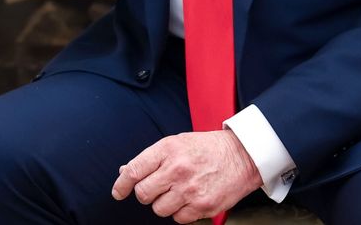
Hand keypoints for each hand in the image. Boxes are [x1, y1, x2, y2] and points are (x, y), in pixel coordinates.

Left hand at [111, 130, 260, 222]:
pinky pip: (179, 219)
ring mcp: (190, 189)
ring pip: (159, 209)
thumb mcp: (176, 143)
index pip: (134, 171)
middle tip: (157, 189)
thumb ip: (151, 158)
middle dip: (146, 194)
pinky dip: (181, 213)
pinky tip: (190, 199)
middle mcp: (177, 169)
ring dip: (165, 204)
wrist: (242, 155)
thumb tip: (125, 172)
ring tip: (178, 192)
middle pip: (143, 194)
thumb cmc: (207, 148)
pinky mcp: (203, 206)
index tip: (118, 192)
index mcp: (167, 150)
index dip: (121, 184)